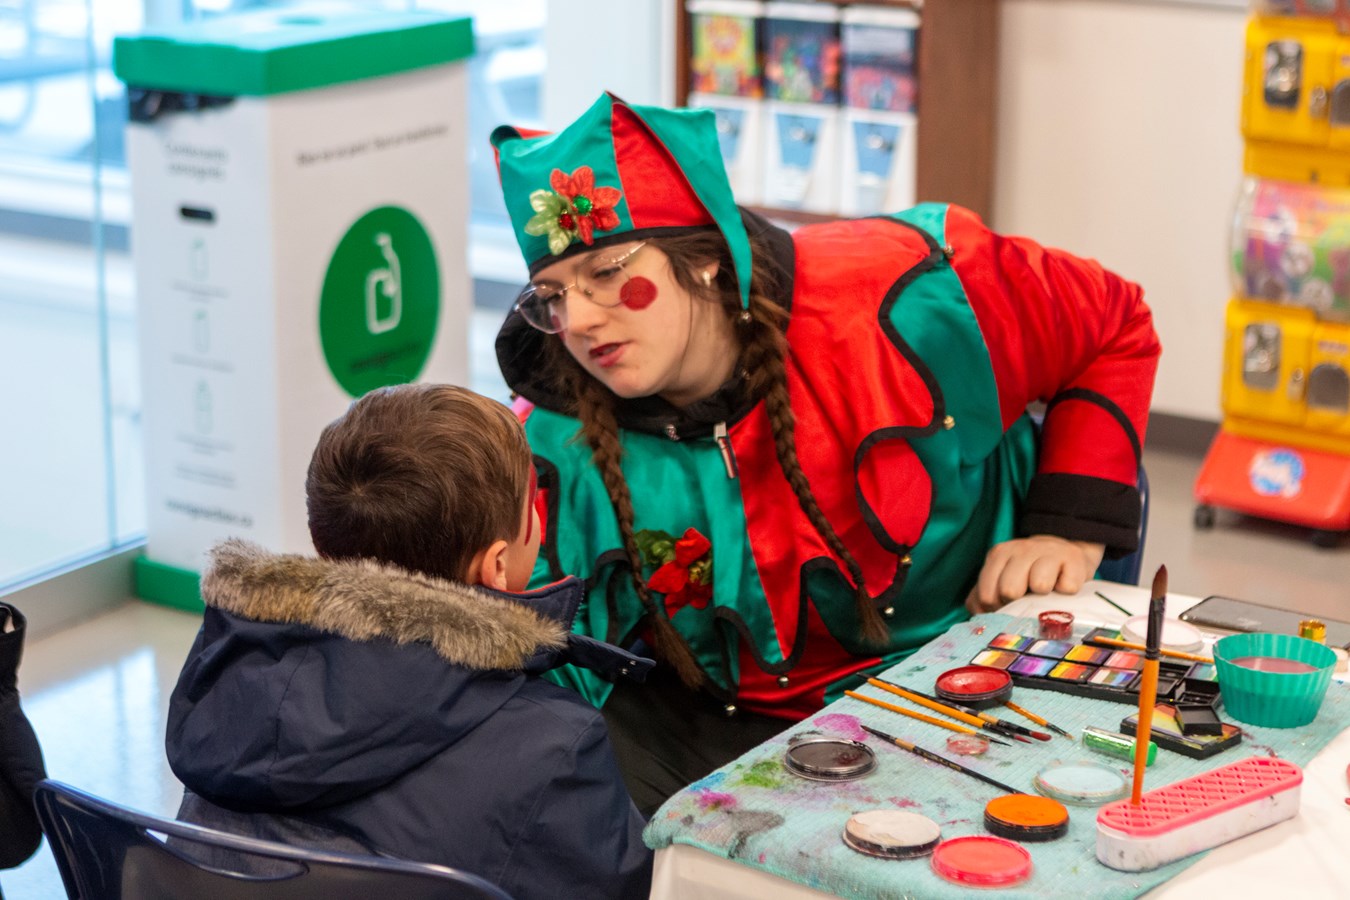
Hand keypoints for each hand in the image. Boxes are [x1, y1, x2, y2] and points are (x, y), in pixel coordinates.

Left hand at [965, 536, 1105, 613]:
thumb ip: (981, 598)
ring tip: (1046, 591)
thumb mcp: (1000, 580)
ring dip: (1044, 596)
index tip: (1007, 605)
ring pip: (1039, 585)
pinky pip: (1067, 587)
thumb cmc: (1028, 575)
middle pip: (1009, 590)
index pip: (986, 595)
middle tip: (1028, 598)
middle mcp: (1021, 548)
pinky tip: (1063, 586)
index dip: (997, 608)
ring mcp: (1047, 551)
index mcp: (998, 555)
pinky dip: (1067, 593)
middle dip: (1018, 602)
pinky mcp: (1073, 558)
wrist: (1065, 554)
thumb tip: (980, 616)